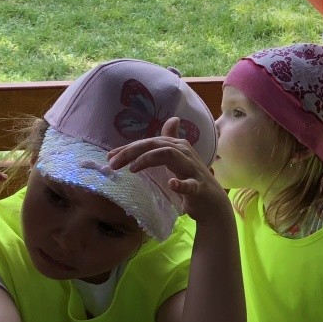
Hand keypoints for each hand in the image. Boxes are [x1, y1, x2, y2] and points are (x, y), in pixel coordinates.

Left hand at [107, 117, 231, 225]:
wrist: (212, 202)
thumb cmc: (192, 178)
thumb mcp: (179, 158)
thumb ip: (169, 142)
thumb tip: (172, 120)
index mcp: (177, 146)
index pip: (149, 142)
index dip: (129, 148)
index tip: (110, 156)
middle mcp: (184, 153)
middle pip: (155, 145)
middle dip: (132, 151)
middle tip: (112, 164)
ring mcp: (192, 169)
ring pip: (169, 155)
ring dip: (148, 159)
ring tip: (132, 169)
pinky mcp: (198, 187)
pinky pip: (190, 184)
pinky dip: (180, 185)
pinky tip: (171, 184)